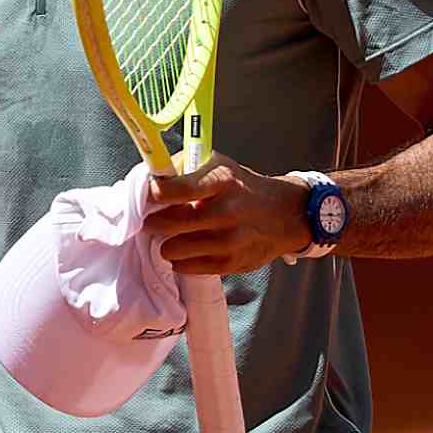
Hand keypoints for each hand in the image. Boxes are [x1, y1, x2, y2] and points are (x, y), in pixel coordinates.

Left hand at [144, 152, 311, 274]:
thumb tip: (147, 176)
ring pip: (173, 249)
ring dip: (165, 241)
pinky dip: (180, 258)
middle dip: (152, 220)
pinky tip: (187, 246)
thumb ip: (182, 168)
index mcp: (221, 181)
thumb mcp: (218, 165)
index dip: (153, 192)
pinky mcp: (231, 263)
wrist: (285, 214)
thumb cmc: (242, 187)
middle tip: (153, 217)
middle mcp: (227, 211)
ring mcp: (230, 241)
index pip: (177, 189)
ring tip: (173, 233)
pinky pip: (186, 266)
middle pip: (169, 223)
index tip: (149, 194)